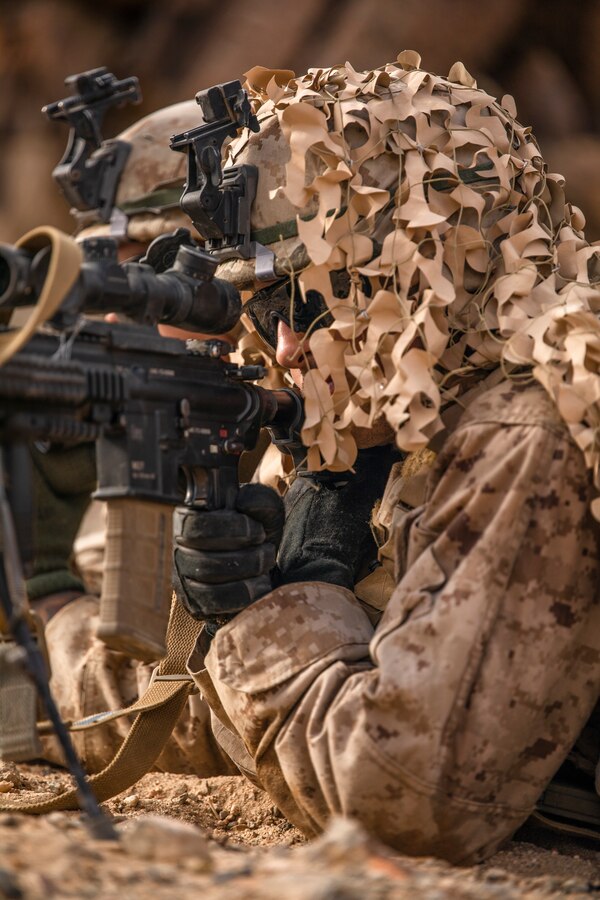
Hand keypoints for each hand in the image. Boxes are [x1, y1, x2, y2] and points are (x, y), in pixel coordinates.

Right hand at [173, 483, 284, 620]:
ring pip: (208, 587)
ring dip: (245, 577)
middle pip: (202, 561)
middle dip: (245, 558)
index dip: (230, 530)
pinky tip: (260, 586)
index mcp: (188, 520)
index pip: (195, 527)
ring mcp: (184, 580)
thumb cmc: (258, 533)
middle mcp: (180, 550)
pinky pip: (213, 606)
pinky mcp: (195, 604)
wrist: (263, 565)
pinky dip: (243, 597)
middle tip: (267, 552)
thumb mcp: (264, 512)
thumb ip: (259, 500)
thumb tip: (243, 502)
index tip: (259, 532)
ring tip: (266, 568)